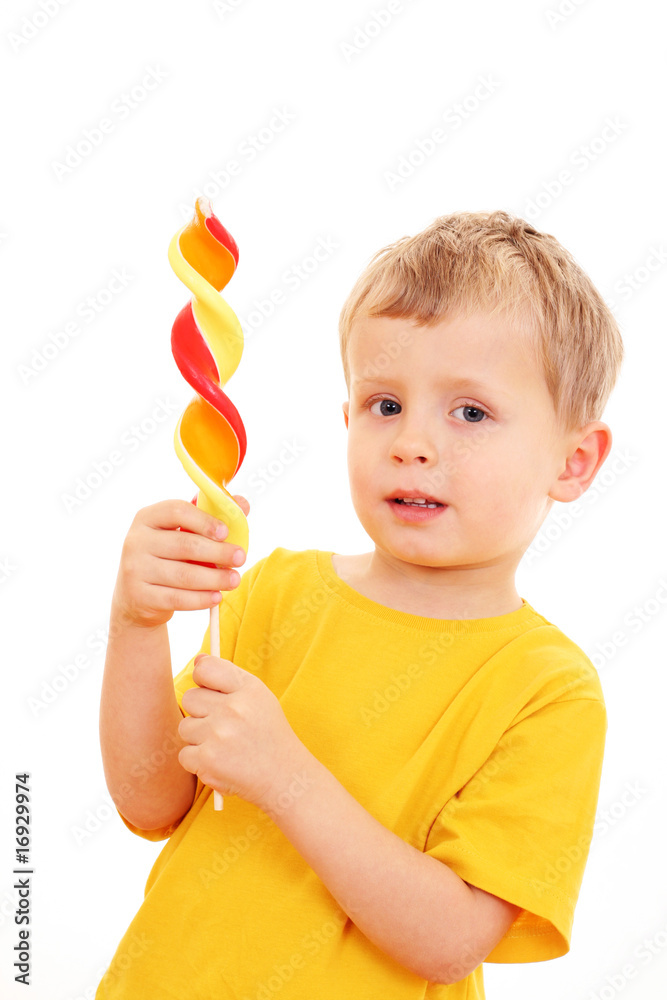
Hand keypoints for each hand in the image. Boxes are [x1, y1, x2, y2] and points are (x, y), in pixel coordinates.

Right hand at [111, 495, 249, 628]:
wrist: (137, 597)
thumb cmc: (168, 557)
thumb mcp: (182, 533)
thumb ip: (210, 516)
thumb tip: (242, 504)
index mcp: (148, 517)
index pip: (176, 511)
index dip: (204, 521)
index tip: (226, 532)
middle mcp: (136, 541)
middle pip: (184, 544)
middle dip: (218, 552)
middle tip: (240, 558)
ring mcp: (135, 569)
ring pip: (183, 574)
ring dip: (215, 578)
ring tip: (235, 580)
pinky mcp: (140, 597)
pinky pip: (177, 598)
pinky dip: (201, 599)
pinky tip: (217, 597)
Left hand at [177, 655, 306, 810]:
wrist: (284, 778)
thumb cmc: (268, 735)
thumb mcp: (259, 699)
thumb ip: (228, 677)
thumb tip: (198, 659)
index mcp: (248, 689)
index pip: (205, 668)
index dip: (202, 679)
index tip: (211, 691)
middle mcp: (234, 708)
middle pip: (190, 698)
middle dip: (200, 712)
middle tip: (222, 726)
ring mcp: (219, 734)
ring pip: (185, 727)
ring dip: (198, 738)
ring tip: (223, 747)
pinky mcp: (207, 760)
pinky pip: (184, 754)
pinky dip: (198, 762)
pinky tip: (220, 763)